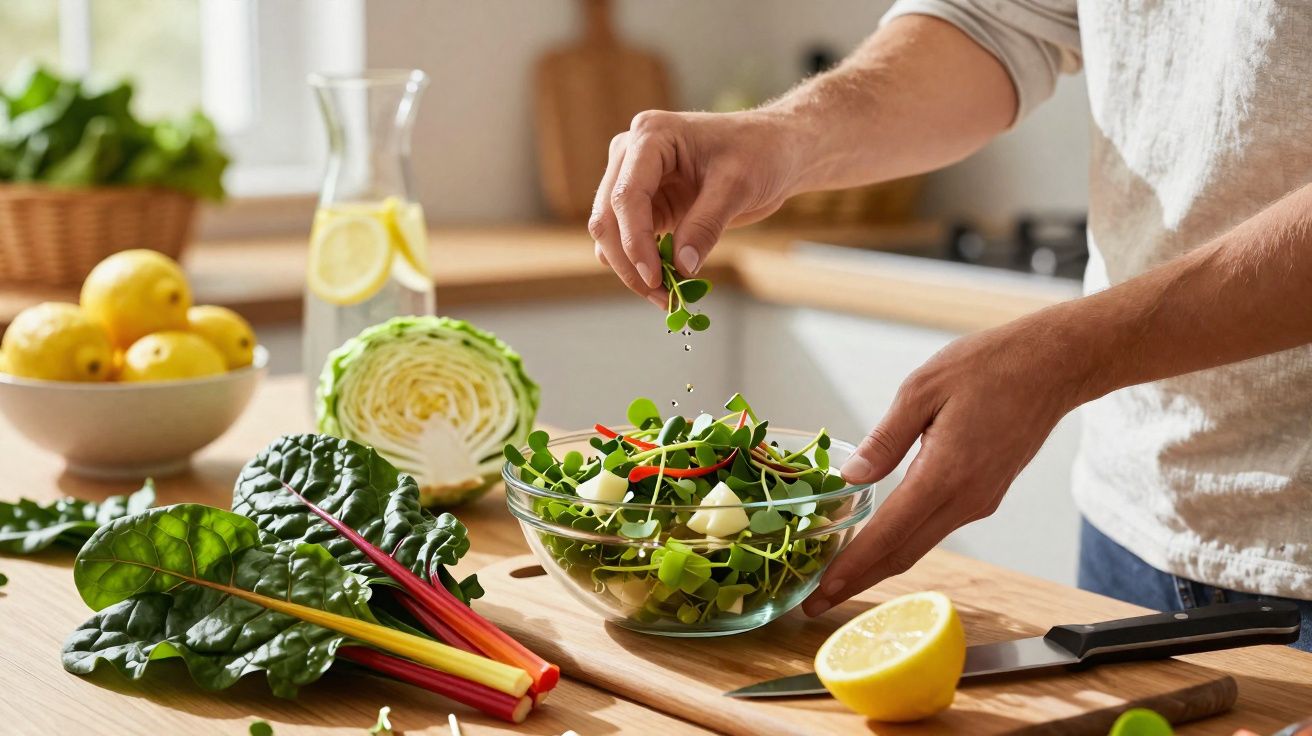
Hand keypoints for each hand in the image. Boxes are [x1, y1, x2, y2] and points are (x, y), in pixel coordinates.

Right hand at [589, 110, 801, 304]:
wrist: (774, 150)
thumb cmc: (759, 152)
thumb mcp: (738, 186)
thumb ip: (706, 225)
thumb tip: (681, 268)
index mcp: (651, 136)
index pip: (627, 195)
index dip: (636, 241)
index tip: (654, 278)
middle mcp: (631, 154)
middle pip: (607, 217)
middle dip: (629, 261)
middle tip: (661, 295)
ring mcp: (634, 178)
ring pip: (610, 233)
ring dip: (630, 268)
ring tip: (666, 295)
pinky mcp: (645, 203)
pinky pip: (629, 240)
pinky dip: (641, 264)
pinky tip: (667, 282)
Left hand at [802, 317, 1090, 615]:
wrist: (1054, 365)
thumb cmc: (991, 366)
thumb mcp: (923, 389)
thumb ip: (885, 439)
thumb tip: (851, 477)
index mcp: (945, 474)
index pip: (889, 535)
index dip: (851, 567)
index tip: (820, 592)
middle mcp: (966, 499)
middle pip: (904, 554)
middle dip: (858, 581)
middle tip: (816, 603)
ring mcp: (979, 501)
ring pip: (920, 544)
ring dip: (880, 565)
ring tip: (838, 576)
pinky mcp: (985, 495)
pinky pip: (937, 528)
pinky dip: (904, 542)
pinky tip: (879, 541)